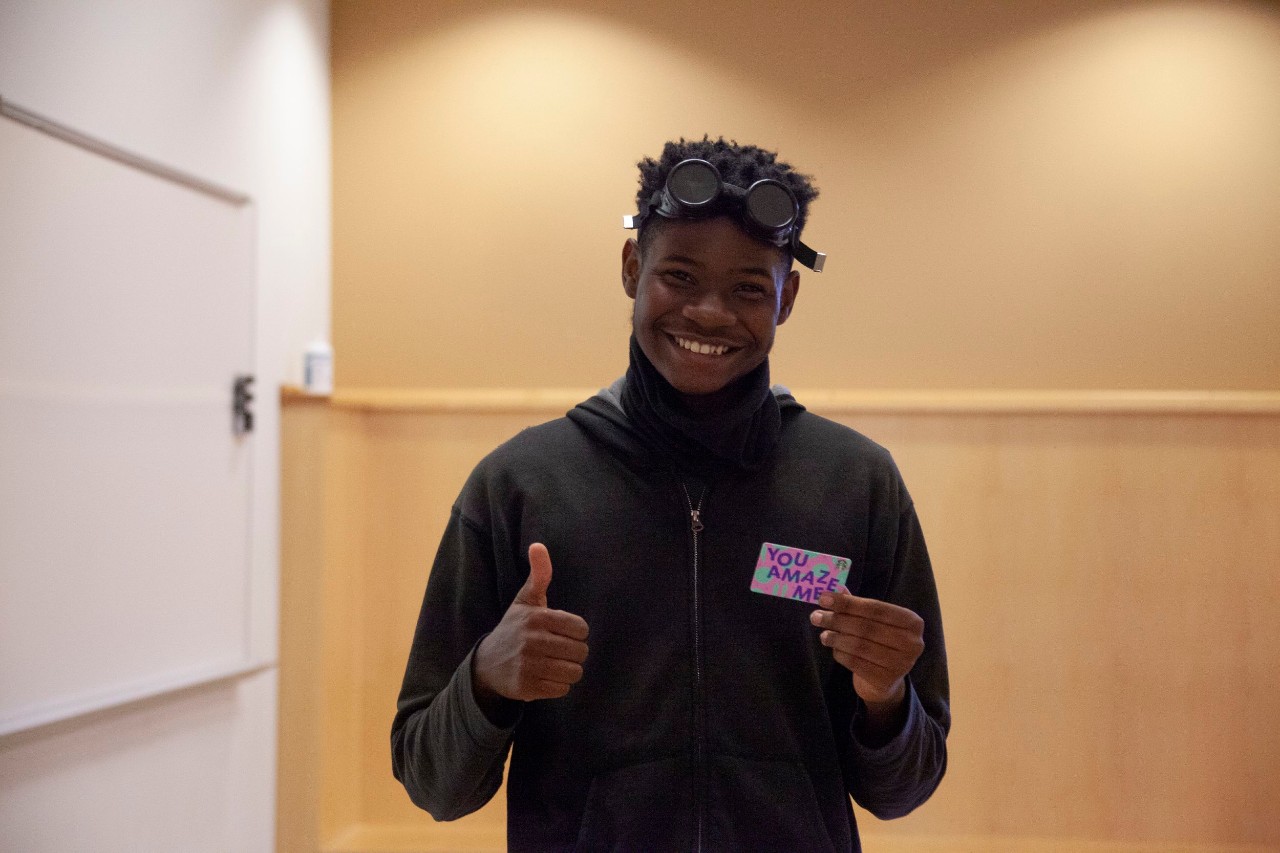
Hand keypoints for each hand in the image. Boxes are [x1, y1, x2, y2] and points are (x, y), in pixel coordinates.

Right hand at [473, 543, 589, 702]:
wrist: (486, 664)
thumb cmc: (514, 628)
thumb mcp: (525, 600)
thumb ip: (539, 574)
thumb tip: (538, 545)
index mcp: (537, 617)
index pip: (581, 629)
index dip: (576, 633)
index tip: (563, 633)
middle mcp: (532, 641)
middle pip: (580, 652)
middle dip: (574, 653)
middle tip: (558, 650)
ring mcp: (528, 665)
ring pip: (574, 672)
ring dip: (568, 670)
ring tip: (554, 664)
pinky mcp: (527, 687)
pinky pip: (562, 689)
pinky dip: (557, 685)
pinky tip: (544, 677)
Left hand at [810, 589, 923, 710]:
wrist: (885, 680)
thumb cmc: (880, 642)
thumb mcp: (874, 622)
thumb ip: (857, 606)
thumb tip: (835, 588)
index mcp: (912, 622)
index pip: (876, 608)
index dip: (848, 603)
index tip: (823, 598)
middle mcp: (912, 643)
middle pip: (867, 627)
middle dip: (838, 620)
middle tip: (816, 616)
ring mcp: (901, 664)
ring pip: (859, 645)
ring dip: (836, 637)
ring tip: (823, 634)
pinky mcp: (886, 681)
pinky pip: (855, 662)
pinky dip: (840, 653)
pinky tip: (833, 648)